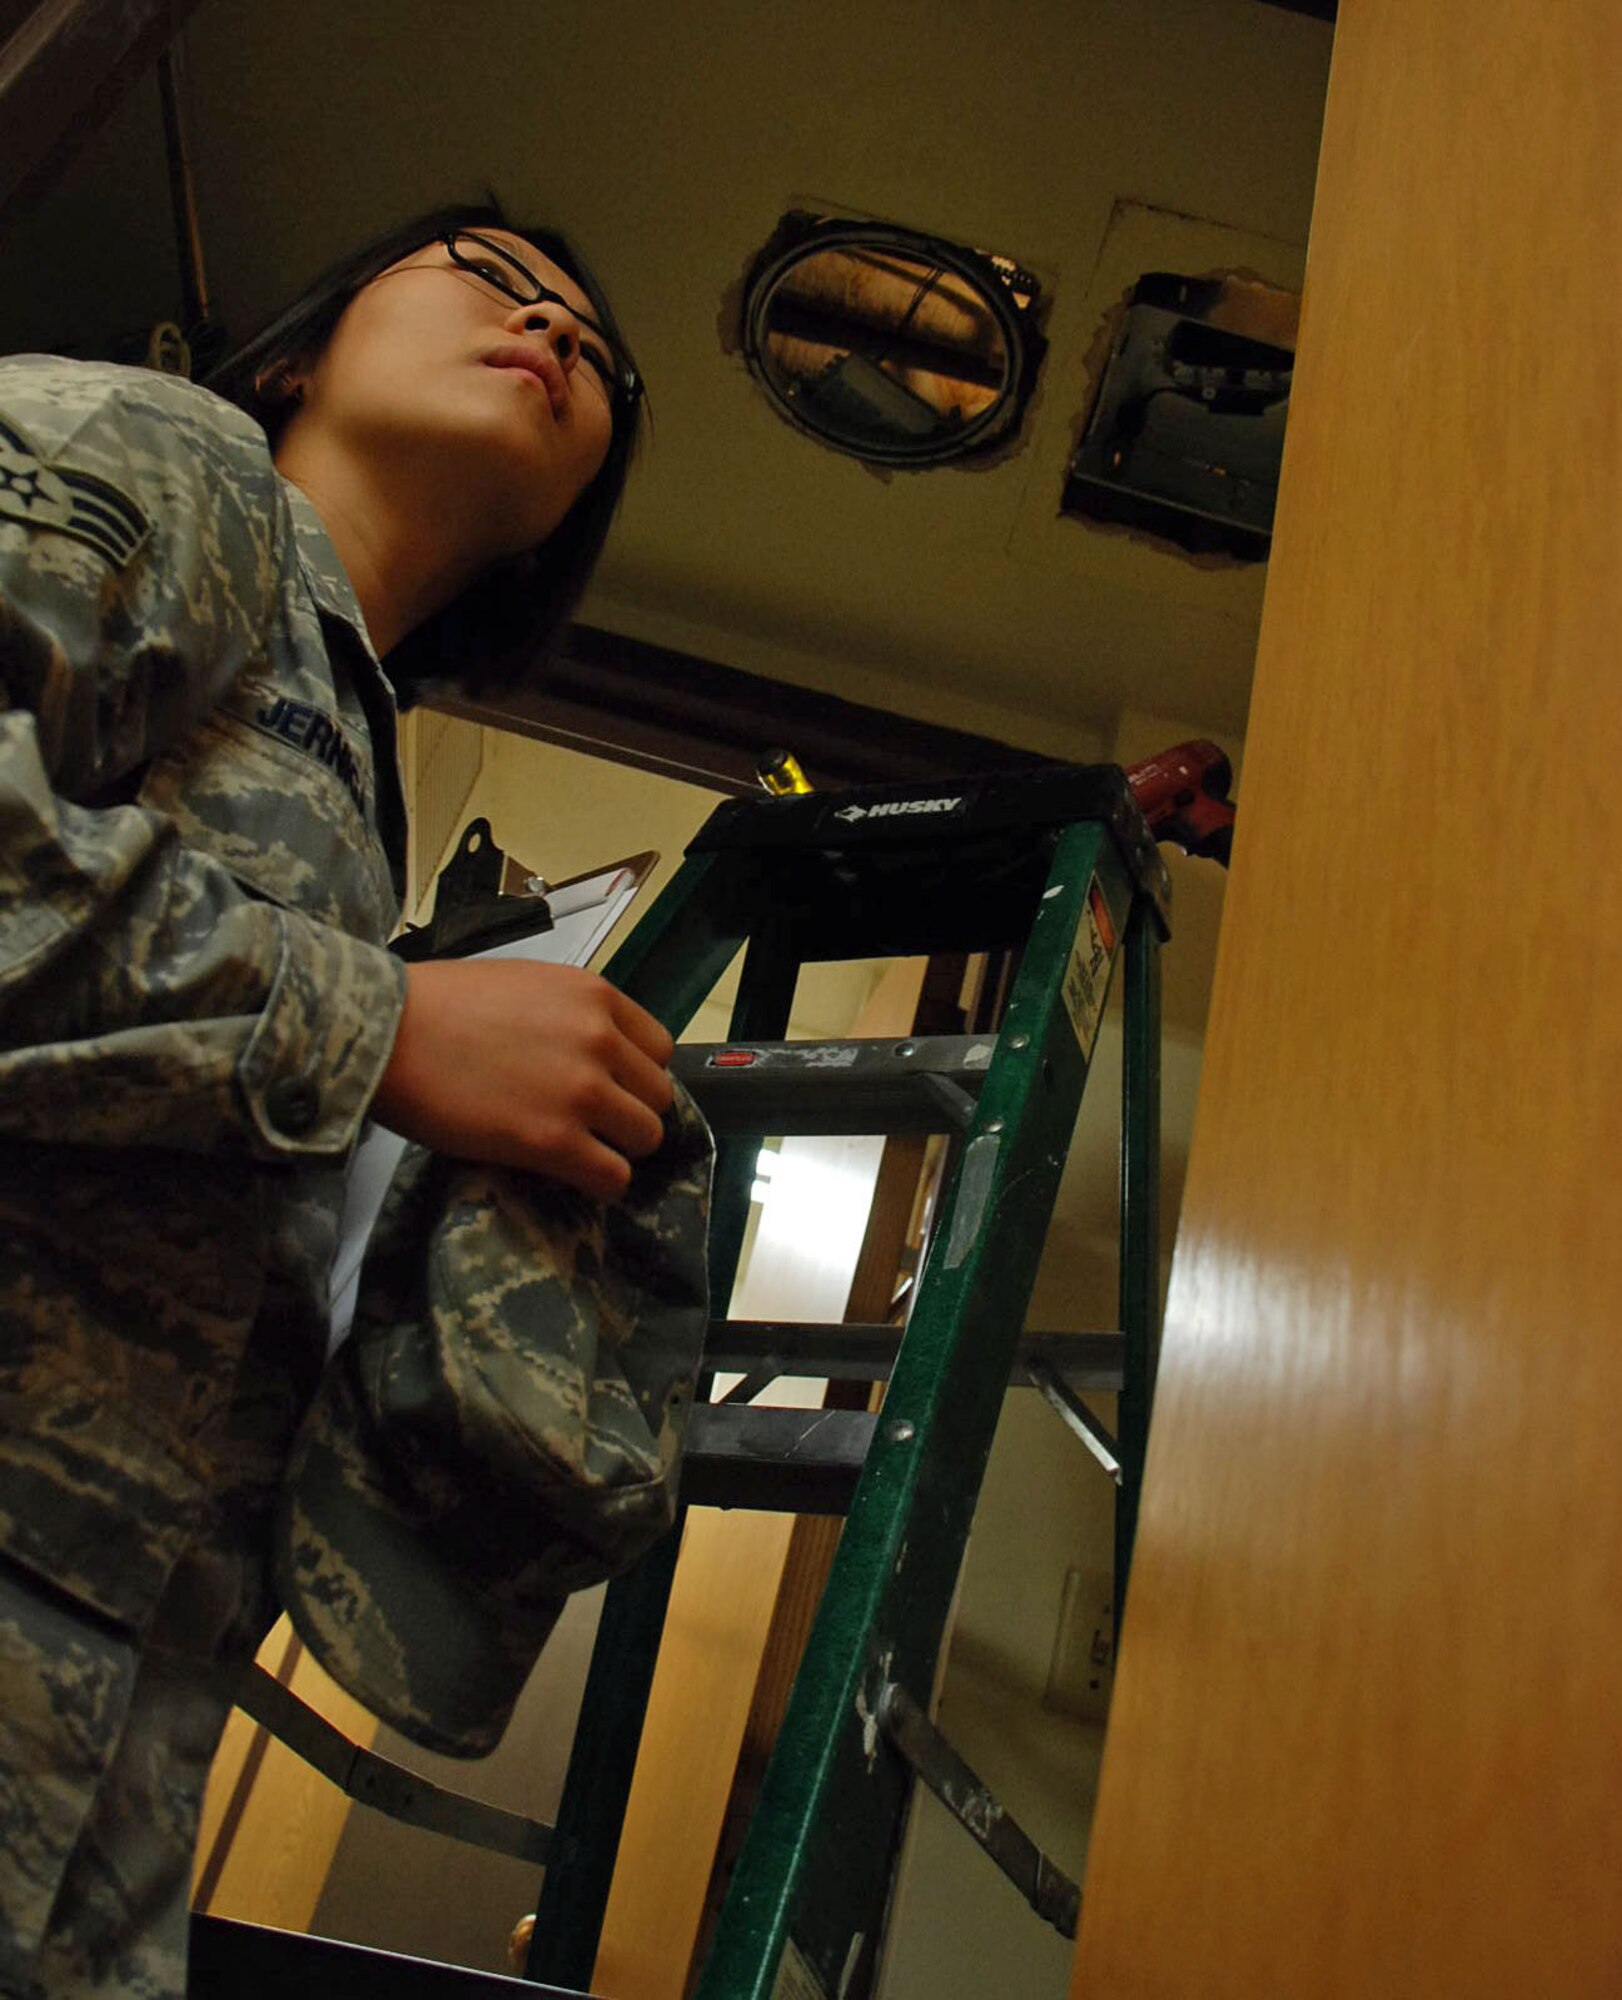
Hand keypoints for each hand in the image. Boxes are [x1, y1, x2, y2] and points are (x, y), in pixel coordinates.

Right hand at [370, 959, 675, 1201]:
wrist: (386, 1031)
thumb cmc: (435, 1005)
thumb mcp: (524, 985)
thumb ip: (570, 1016)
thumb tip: (588, 1052)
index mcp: (595, 996)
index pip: (659, 1049)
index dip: (636, 1075)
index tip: (613, 1088)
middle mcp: (601, 1040)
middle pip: (658, 1096)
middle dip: (628, 1113)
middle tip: (591, 1124)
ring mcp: (582, 1092)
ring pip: (645, 1137)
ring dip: (617, 1149)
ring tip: (579, 1150)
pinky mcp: (554, 1141)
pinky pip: (614, 1177)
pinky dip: (600, 1184)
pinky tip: (570, 1175)